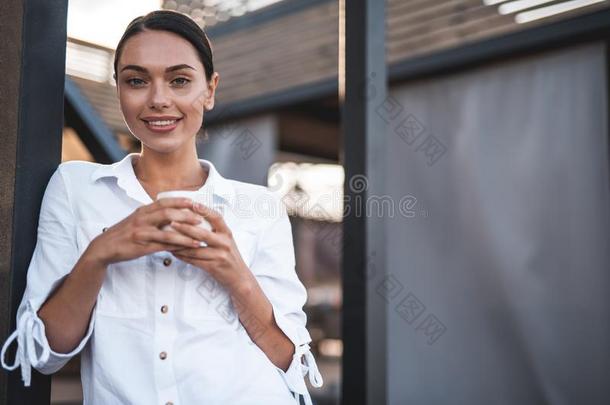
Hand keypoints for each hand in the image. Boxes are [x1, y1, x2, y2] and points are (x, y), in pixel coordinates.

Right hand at [87, 198, 205, 265]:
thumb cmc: (124, 233)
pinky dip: (176, 247)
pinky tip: (186, 249)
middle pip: (168, 213)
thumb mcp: (137, 220)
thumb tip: (173, 214)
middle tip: (201, 219)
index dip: (180, 201)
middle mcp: (142, 219)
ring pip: (167, 232)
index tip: (195, 202)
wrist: (104, 247)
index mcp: (143, 211)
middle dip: (186, 215)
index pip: (164, 202)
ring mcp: (141, 233)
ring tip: (199, 238)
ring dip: (185, 235)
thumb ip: (153, 216)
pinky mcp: (141, 246)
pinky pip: (162, 247)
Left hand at [169, 203, 253, 291]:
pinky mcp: (213, 266)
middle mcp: (224, 243)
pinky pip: (194, 260)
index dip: (205, 210)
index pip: (216, 217)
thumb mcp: (226, 240)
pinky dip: (182, 256)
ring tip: (168, 239)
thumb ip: (215, 231)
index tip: (193, 203)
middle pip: (203, 233)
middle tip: (172, 222)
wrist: (238, 277)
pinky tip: (174, 252)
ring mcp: (220, 255)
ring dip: (179, 244)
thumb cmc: (229, 256)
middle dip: (185, 227)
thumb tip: (196, 218)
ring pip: (195, 249)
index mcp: (227, 233)